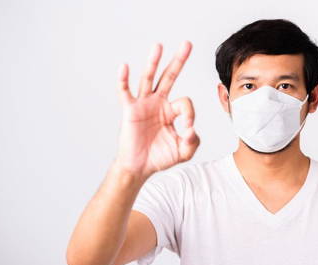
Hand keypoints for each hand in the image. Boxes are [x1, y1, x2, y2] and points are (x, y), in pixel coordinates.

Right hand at [114, 41, 199, 178]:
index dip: (189, 115)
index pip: (185, 103)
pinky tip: (125, 67)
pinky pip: (125, 92)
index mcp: (172, 111)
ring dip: (154, 62)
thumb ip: (193, 141)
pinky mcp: (130, 110)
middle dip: (178, 61)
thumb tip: (191, 129)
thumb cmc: (160, 157)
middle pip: (169, 77)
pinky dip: (124, 80)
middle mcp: (158, 103)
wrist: (140, 167)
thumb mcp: (184, 151)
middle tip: (187, 44)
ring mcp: (144, 104)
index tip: (188, 130)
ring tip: (159, 46)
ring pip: (149, 78)